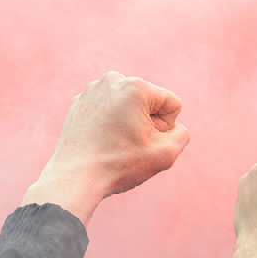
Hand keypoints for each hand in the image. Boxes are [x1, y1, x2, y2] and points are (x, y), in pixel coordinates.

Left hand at [23, 71, 190, 223]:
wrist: (75, 177)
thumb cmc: (119, 165)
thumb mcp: (165, 154)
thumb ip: (181, 134)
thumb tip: (172, 127)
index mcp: (135, 86)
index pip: (171, 104)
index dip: (165, 128)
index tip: (145, 141)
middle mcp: (113, 80)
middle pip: (149, 103)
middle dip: (146, 123)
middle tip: (127, 144)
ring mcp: (92, 90)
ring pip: (127, 106)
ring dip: (127, 123)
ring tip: (112, 142)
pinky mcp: (79, 102)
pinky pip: (107, 110)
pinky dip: (108, 124)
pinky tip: (99, 140)